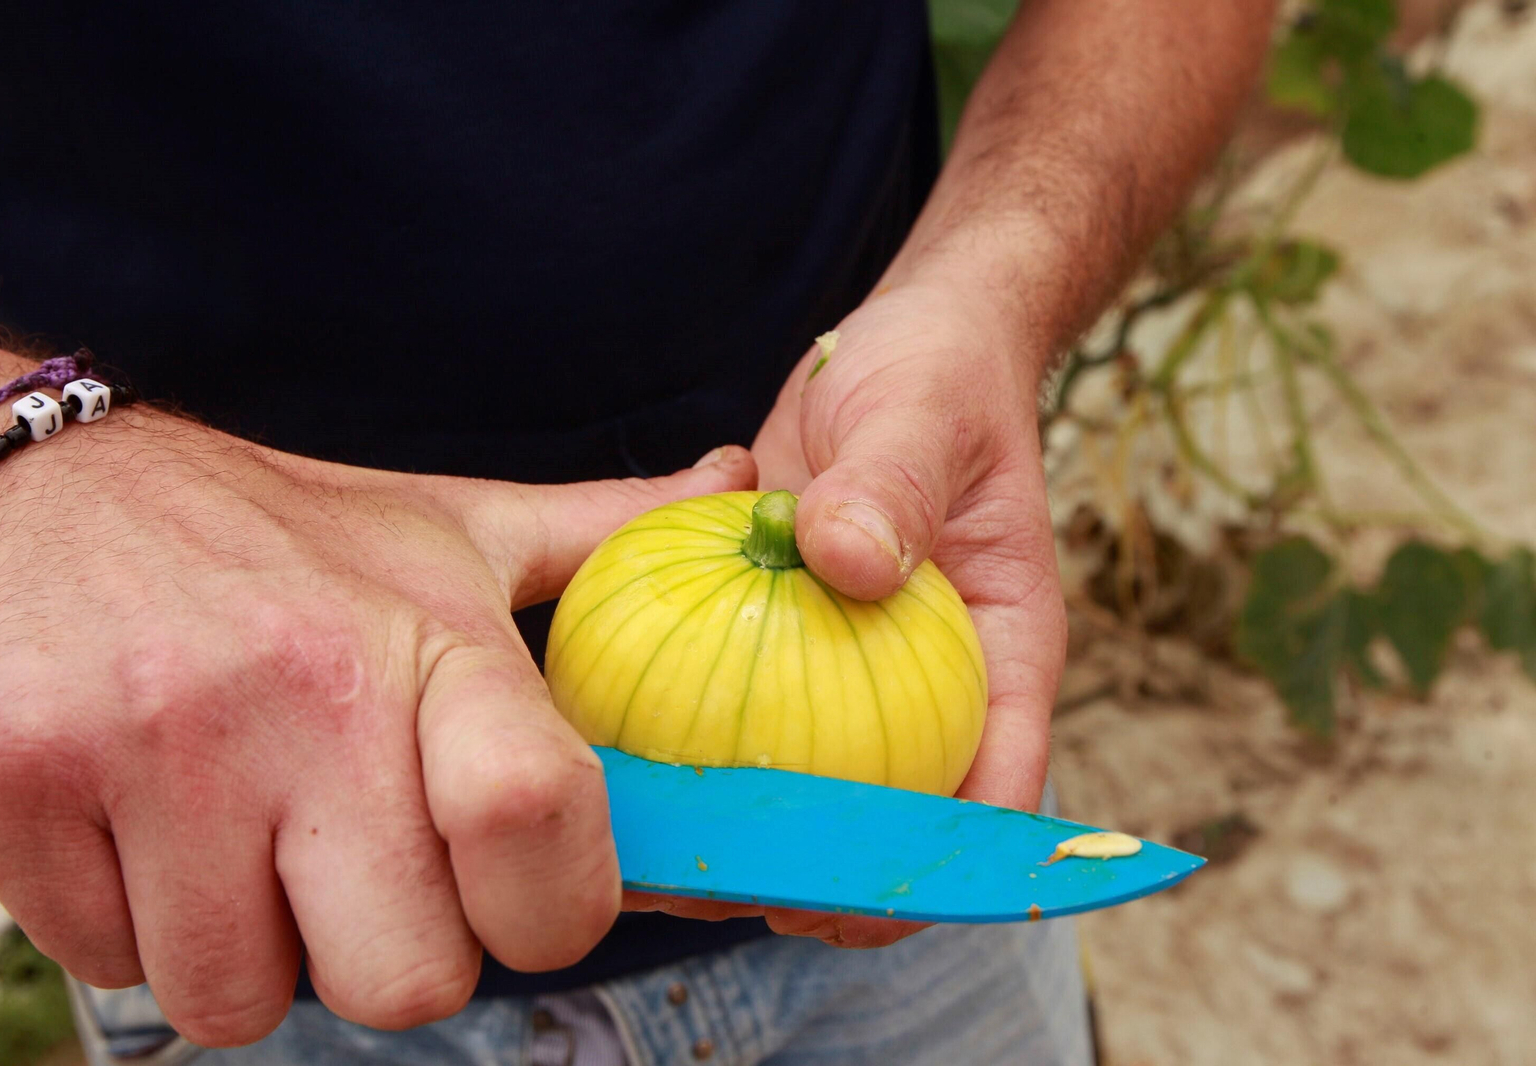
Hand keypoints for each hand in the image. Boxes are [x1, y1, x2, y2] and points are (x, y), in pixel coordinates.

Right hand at [0, 389, 755, 1045]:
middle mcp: (302, 691)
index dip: (552, 908)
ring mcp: (155, 743)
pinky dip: (135, 927)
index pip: (539, 824)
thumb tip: (735, 484)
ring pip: (242, 997)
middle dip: (387, 952)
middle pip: (406, 981)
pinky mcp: (22, 785)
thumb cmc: (274, 531)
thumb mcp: (449, 522)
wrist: (43, 487)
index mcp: (427, 638)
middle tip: (352, 866)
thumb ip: (603, 531)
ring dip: (249, 945)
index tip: (519, 893)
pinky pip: (112, 966)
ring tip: (238, 829)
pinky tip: (144, 822)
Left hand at [626, 284, 1065, 945]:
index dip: (933, 872)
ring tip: (655, 846)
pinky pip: (742, 700)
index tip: (846, 908)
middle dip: (814, 871)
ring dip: (742, 815)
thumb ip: (894, 485)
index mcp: (1000, 655)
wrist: (900, 346)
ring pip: (809, 775)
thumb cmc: (937, 375)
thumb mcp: (922, 413)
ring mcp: (855, 666)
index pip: (993, 791)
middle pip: (889, 812)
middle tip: (717, 887)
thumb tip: (846, 560)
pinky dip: (692, 728)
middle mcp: (931, 678)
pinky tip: (616, 750)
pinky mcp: (788, 637)